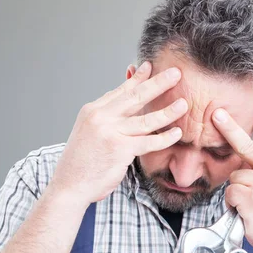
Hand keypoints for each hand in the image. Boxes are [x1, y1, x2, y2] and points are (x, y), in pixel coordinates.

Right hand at [50, 61, 186, 206]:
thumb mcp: (88, 133)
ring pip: (145, 118)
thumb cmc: (80, 163)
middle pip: (135, 96)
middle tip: (175, 73)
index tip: (150, 66)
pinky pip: (148, 141)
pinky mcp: (120, 148)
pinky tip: (176, 133)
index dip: (137, 78)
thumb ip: (105, 119)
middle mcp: (100, 117)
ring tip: (184, 104)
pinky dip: (164, 137)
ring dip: (168, 111)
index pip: (120, 90)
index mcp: (93, 111)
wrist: (68, 185)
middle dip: (158, 83)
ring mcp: (110, 131)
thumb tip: (120, 107)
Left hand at [212, 97, 252, 252]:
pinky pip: (230, 192)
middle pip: (247, 145)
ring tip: (251, 203)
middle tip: (216, 114)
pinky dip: (233, 203)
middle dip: (228, 128)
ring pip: (235, 176)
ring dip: (237, 190)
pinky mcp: (251, 196)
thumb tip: (251, 152)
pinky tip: (247, 210)